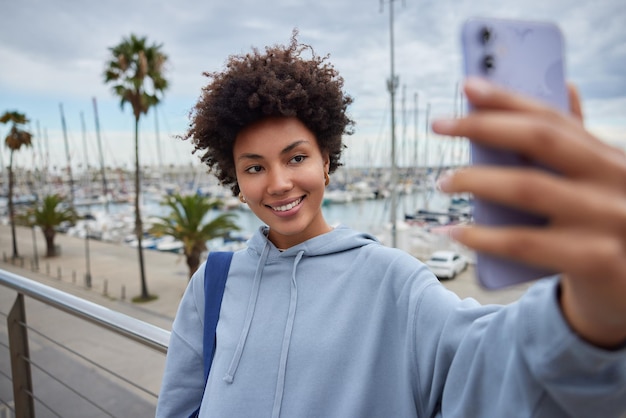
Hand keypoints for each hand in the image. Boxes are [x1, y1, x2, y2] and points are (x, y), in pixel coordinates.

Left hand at [433, 77, 625, 347]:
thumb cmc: (602, 229)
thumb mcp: (601, 183)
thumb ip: (580, 144)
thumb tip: (566, 87)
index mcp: (612, 155)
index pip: (554, 116)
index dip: (508, 98)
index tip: (467, 85)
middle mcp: (617, 178)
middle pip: (540, 140)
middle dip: (483, 126)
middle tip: (438, 123)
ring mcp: (609, 218)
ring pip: (527, 188)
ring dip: (474, 179)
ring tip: (442, 180)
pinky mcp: (597, 258)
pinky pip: (524, 243)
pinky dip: (482, 237)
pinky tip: (454, 230)